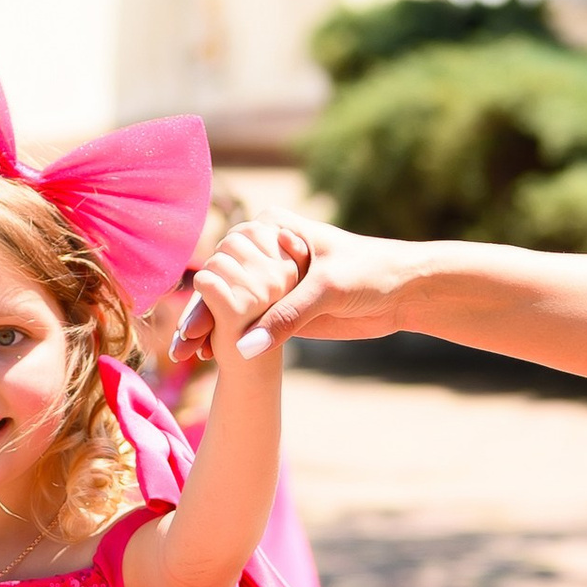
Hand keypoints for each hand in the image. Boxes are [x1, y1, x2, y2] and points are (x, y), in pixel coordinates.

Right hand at [184, 215, 416, 360]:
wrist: (406, 291)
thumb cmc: (371, 273)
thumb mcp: (326, 291)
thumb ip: (286, 318)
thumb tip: (246, 349)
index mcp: (271, 229)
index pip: (228, 263)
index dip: (208, 297)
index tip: (193, 327)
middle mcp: (267, 251)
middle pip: (225, 287)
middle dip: (202, 317)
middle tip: (181, 349)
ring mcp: (274, 279)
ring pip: (234, 307)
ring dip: (212, 331)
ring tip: (189, 357)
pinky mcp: (284, 306)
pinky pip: (252, 323)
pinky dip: (233, 339)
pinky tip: (212, 357)